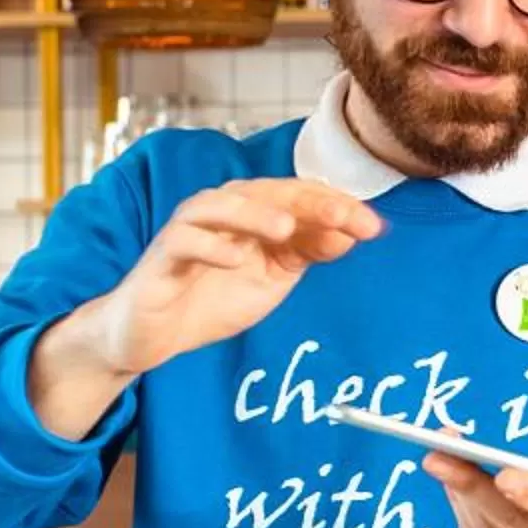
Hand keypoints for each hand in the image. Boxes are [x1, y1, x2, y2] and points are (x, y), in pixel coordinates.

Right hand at [76, 179, 384, 377]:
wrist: (153, 335)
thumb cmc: (210, 297)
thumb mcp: (272, 277)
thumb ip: (308, 252)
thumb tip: (352, 233)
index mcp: (251, 213)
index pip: (298, 197)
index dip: (337, 207)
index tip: (374, 226)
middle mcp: (220, 213)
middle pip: (265, 193)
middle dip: (308, 203)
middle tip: (344, 218)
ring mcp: (188, 232)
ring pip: (218, 205)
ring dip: (254, 213)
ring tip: (286, 228)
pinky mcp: (161, 259)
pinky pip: (183, 242)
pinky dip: (209, 246)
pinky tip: (234, 258)